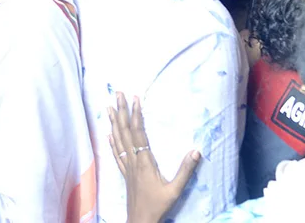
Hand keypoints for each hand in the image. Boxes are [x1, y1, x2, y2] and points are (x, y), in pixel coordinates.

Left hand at [109, 93, 199, 222]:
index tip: (135, 99)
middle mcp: (133, 160)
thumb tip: (196, 151)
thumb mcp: (175, 189)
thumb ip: (185, 170)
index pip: (138, 133)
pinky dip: (112, 141)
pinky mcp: (124, 174)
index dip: (136, 115)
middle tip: (117, 93)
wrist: (140, 220)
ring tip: (109, 106)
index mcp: (144, 161)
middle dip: (121, 111)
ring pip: (118, 140)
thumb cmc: (158, 205)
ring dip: (114, 122)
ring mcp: (127, 167)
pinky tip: (108, 133)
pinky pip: (116, 153)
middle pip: (125, 131)